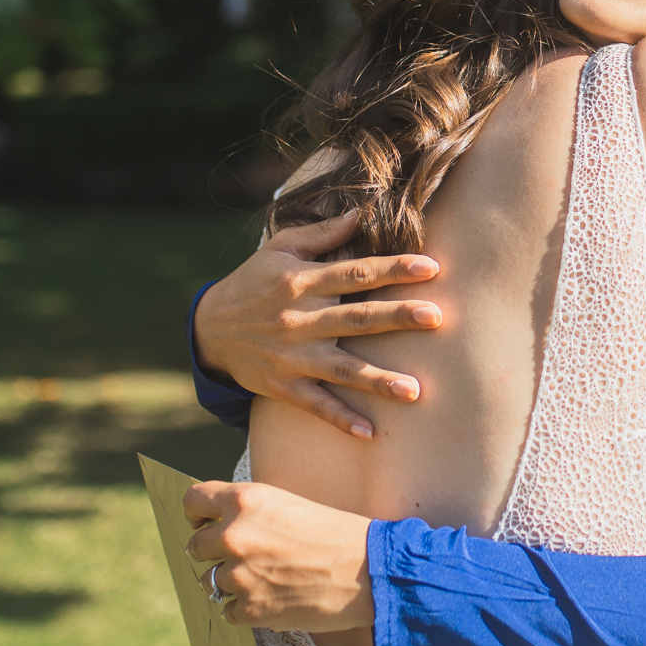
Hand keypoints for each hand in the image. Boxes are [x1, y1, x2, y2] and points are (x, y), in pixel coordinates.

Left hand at [184, 480, 374, 630]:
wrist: (368, 571)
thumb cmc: (337, 533)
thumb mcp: (289, 504)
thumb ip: (250, 513)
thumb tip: (220, 527)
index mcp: (245, 502)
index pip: (192, 501)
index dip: (197, 513)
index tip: (203, 523)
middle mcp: (234, 537)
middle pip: (196, 546)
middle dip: (214, 552)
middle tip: (243, 556)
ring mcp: (239, 576)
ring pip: (210, 581)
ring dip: (232, 581)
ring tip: (265, 579)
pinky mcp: (250, 610)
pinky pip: (227, 611)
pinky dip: (245, 608)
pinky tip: (273, 598)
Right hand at [195, 211, 440, 438]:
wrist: (208, 329)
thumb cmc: (253, 282)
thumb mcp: (281, 249)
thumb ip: (323, 234)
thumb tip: (361, 213)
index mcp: (302, 281)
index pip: (356, 273)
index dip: (394, 269)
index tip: (431, 267)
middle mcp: (300, 319)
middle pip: (357, 319)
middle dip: (397, 317)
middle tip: (437, 316)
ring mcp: (292, 356)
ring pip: (342, 369)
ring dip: (378, 380)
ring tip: (415, 391)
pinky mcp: (283, 385)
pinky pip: (316, 404)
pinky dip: (341, 419)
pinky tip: (370, 432)